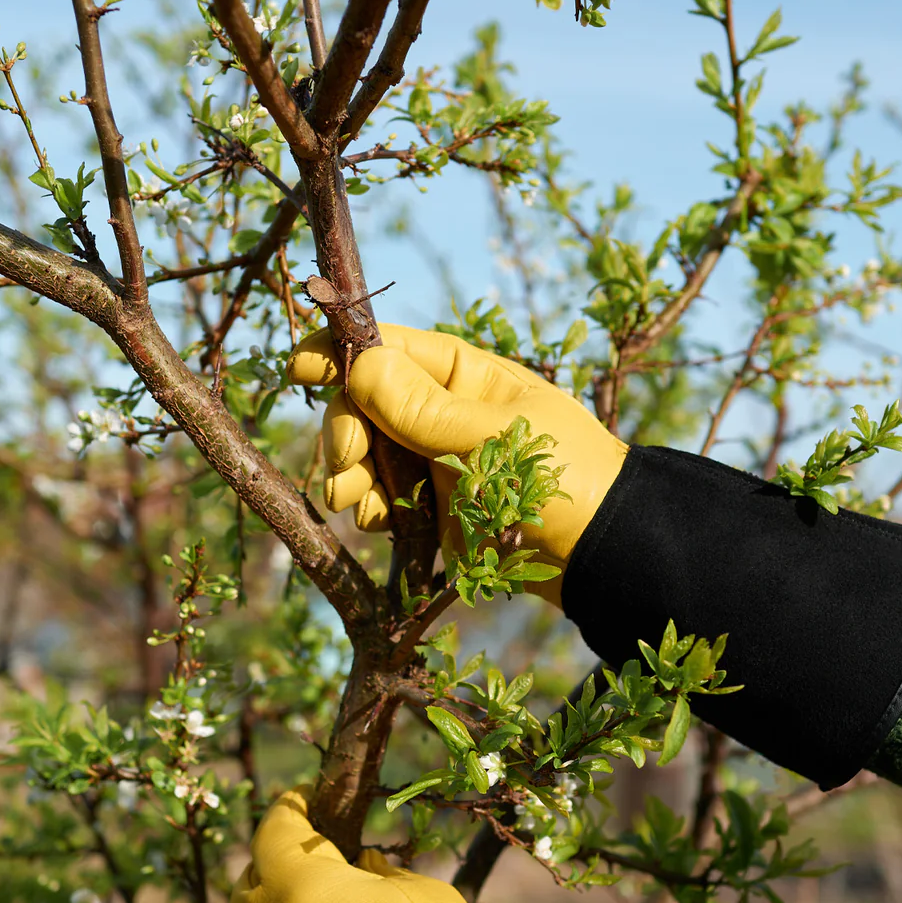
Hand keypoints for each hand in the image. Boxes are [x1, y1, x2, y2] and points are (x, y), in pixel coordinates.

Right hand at [288, 324, 627, 604]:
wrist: (600, 554)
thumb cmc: (565, 479)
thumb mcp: (494, 438)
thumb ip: (424, 408)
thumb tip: (361, 363)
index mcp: (465, 374)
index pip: (390, 347)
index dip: (342, 353)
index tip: (301, 368)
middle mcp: (444, 412)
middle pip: (364, 404)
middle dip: (345, 431)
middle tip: (348, 465)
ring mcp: (436, 461)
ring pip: (366, 454)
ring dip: (349, 474)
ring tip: (354, 503)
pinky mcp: (434, 509)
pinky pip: (383, 499)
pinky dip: (370, 508)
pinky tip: (378, 523)